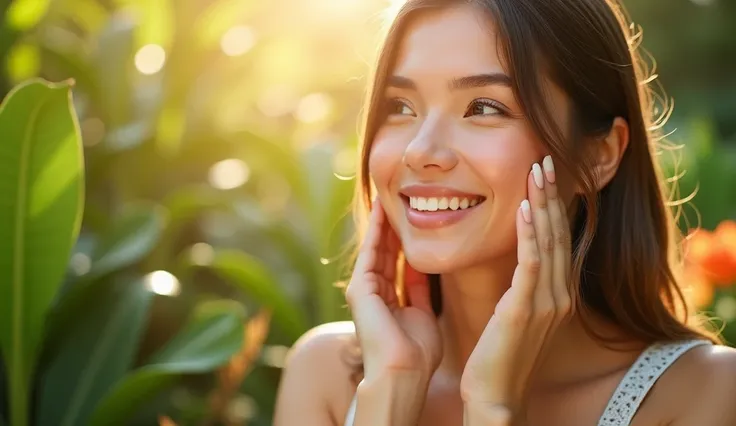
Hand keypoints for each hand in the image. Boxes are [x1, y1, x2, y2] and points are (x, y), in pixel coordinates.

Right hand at [346, 198, 442, 380]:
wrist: (404, 371)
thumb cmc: (418, 353)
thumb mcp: (423, 312)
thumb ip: (419, 289)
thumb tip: (422, 266)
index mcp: (390, 302)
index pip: (398, 264)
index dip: (404, 241)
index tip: (413, 219)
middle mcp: (374, 294)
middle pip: (386, 252)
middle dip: (393, 227)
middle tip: (399, 198)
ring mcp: (364, 290)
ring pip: (377, 248)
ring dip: (384, 222)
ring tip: (390, 195)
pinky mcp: (360, 288)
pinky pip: (371, 252)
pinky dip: (377, 230)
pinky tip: (383, 210)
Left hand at [460, 156, 572, 415]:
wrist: (495, 394)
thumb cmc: (500, 353)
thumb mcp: (515, 312)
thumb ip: (520, 284)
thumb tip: (515, 255)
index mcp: (557, 293)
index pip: (559, 239)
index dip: (555, 204)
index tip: (546, 173)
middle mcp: (559, 294)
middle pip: (560, 233)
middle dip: (553, 194)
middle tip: (547, 158)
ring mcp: (547, 303)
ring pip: (549, 242)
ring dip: (543, 203)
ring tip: (538, 170)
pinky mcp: (525, 310)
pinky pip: (531, 264)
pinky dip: (530, 234)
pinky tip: (523, 208)